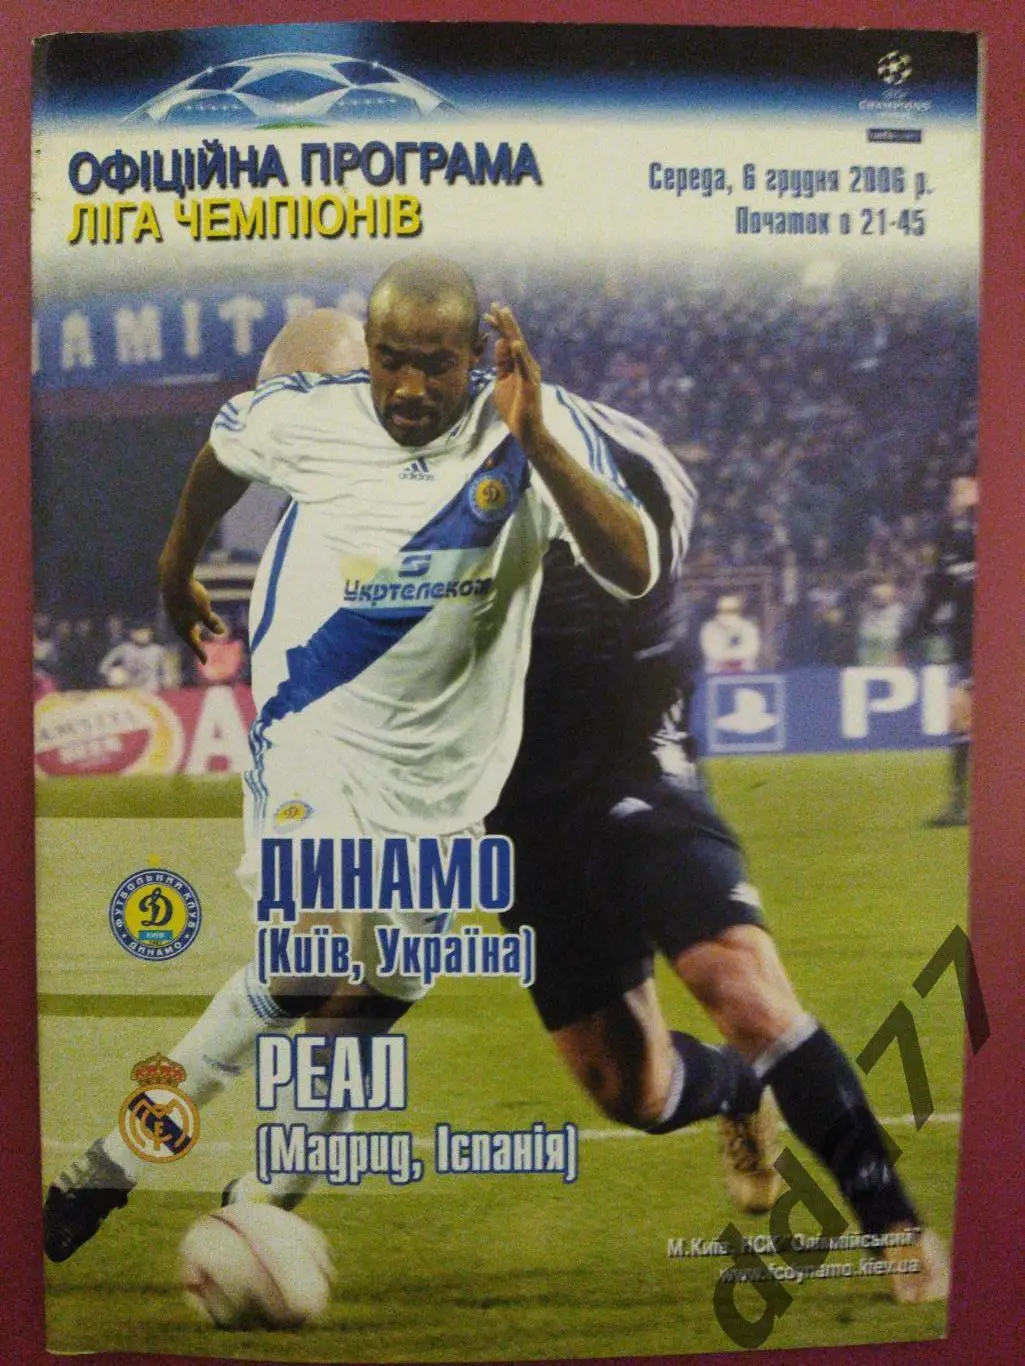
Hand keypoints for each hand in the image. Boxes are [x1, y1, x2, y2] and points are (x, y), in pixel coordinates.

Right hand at [160, 573, 225, 662]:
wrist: (173, 577)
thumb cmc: (191, 596)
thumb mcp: (205, 611)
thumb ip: (212, 623)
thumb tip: (221, 633)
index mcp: (183, 628)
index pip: (194, 644)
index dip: (201, 653)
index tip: (206, 662)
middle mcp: (175, 622)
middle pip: (187, 634)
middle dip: (194, 640)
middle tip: (199, 648)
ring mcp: (171, 611)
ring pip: (183, 623)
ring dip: (191, 627)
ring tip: (196, 628)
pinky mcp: (171, 601)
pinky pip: (180, 613)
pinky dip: (187, 616)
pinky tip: (189, 611)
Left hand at [485, 304, 543, 447]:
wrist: (526, 429)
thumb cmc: (514, 407)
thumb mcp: (502, 382)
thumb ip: (501, 364)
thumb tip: (499, 344)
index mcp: (519, 364)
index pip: (507, 341)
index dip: (498, 327)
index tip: (487, 314)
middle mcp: (527, 364)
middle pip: (514, 338)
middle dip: (504, 322)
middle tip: (496, 305)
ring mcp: (530, 373)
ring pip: (519, 347)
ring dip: (511, 330)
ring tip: (505, 315)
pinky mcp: (530, 384)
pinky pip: (523, 367)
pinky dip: (518, 355)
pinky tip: (514, 343)